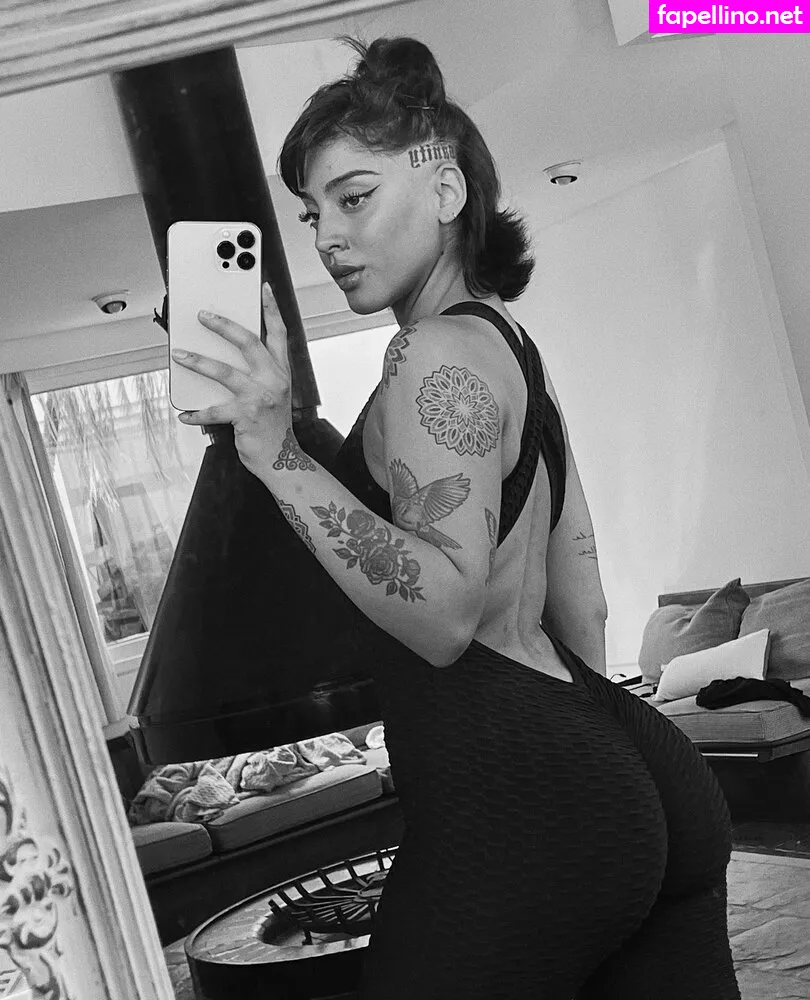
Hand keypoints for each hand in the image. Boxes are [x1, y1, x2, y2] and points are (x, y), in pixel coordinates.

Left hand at [172, 282, 292, 478]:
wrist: (280, 458)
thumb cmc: (272, 425)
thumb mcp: (272, 393)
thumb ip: (256, 373)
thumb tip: (222, 354)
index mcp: (281, 372)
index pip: (279, 333)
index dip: (272, 309)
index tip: (264, 288)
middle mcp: (274, 381)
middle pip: (249, 343)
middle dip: (224, 325)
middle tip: (202, 315)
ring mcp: (261, 397)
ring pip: (226, 372)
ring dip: (199, 362)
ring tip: (179, 354)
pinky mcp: (246, 416)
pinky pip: (214, 410)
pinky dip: (196, 413)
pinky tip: (184, 414)